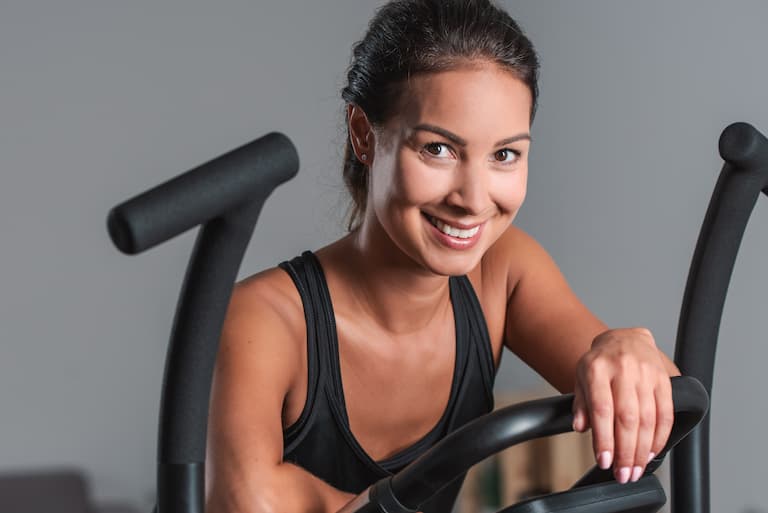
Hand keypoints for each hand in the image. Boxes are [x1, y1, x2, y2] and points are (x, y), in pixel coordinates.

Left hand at [571, 328, 673, 483]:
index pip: (601, 408)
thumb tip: (580, 428)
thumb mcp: (581, 378)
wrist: (625, 338)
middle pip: (627, 417)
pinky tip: (652, 451)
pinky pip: (666, 413)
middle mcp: (624, 369)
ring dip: (643, 449)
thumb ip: (580, 403)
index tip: (604, 461)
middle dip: (626, 451)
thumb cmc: (600, 363)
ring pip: (649, 418)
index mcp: (597, 368)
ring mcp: (647, 374)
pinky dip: (661, 437)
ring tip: (636, 469)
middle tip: (623, 474)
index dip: (604, 438)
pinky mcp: (665, 380)